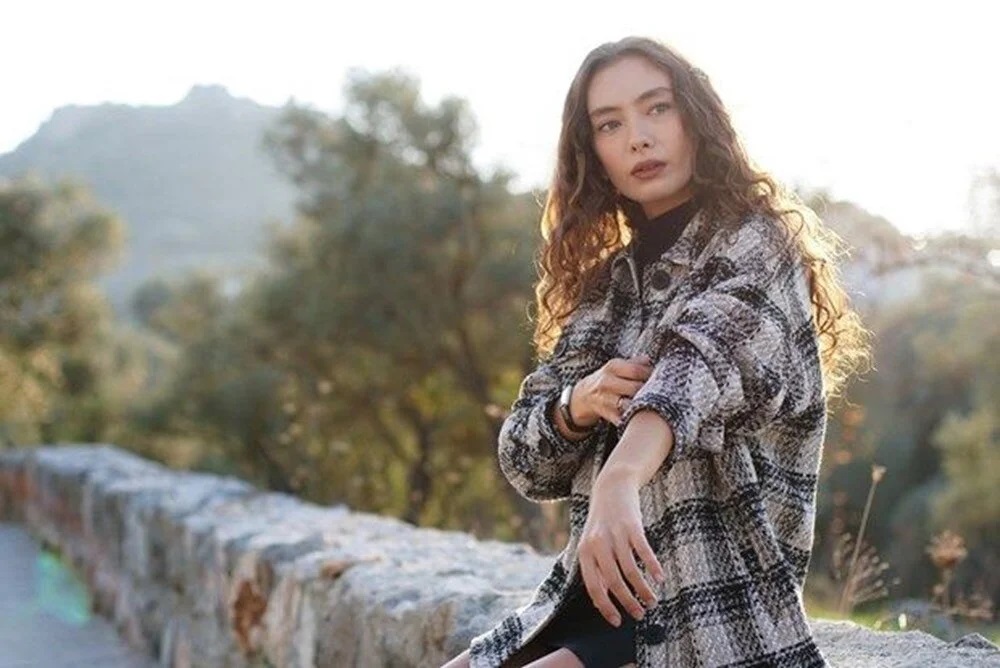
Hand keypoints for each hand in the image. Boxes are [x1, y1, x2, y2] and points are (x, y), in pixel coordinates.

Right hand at [572, 355, 652, 427]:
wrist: (583, 395)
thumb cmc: (607, 379)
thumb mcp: (617, 367)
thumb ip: (635, 363)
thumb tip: (650, 361)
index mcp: (613, 367)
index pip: (636, 370)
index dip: (651, 375)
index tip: (660, 379)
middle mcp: (606, 382)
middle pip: (635, 388)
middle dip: (649, 391)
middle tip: (658, 393)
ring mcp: (604, 399)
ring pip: (629, 405)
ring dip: (641, 405)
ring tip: (650, 404)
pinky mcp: (606, 414)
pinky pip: (623, 418)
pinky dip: (632, 418)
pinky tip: (639, 415)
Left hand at [577, 469, 664, 626]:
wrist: (612, 486)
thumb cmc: (602, 521)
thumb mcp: (593, 543)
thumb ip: (597, 568)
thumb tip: (603, 598)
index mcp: (585, 552)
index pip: (594, 587)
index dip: (605, 607)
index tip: (617, 622)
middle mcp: (598, 544)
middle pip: (614, 582)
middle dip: (628, 602)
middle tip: (640, 615)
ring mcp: (615, 535)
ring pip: (630, 571)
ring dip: (643, 590)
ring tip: (653, 601)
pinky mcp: (632, 526)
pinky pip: (644, 552)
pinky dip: (653, 568)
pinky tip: (660, 579)